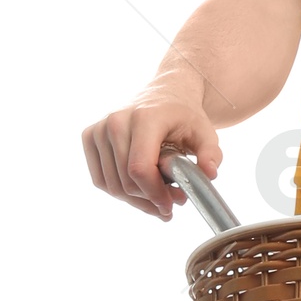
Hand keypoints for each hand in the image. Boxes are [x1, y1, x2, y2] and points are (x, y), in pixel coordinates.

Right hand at [82, 86, 221, 221]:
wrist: (165, 94)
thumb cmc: (185, 116)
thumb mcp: (206, 133)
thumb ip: (211, 154)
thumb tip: (209, 174)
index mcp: (145, 118)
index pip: (140, 168)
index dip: (155, 194)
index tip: (171, 206)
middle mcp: (116, 121)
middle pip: (126, 181)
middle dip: (150, 200)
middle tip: (172, 202)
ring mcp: (99, 128)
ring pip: (112, 185)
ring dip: (137, 200)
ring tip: (160, 196)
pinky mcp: (90, 137)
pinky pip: (101, 180)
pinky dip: (121, 193)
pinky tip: (142, 190)